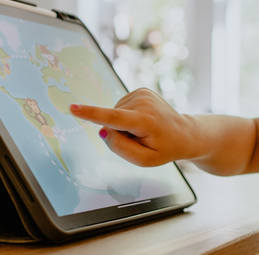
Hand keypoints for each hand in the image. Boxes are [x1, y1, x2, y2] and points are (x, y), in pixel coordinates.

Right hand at [70, 88, 194, 166]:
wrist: (185, 132)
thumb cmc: (165, 149)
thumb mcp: (144, 160)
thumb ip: (120, 149)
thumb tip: (103, 130)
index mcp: (144, 121)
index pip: (113, 118)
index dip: (91, 114)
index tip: (73, 108)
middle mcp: (143, 102)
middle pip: (113, 121)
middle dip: (120, 133)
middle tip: (142, 138)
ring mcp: (142, 93)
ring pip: (116, 113)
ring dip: (124, 124)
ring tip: (144, 129)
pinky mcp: (141, 89)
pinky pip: (121, 106)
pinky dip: (127, 116)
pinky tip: (143, 120)